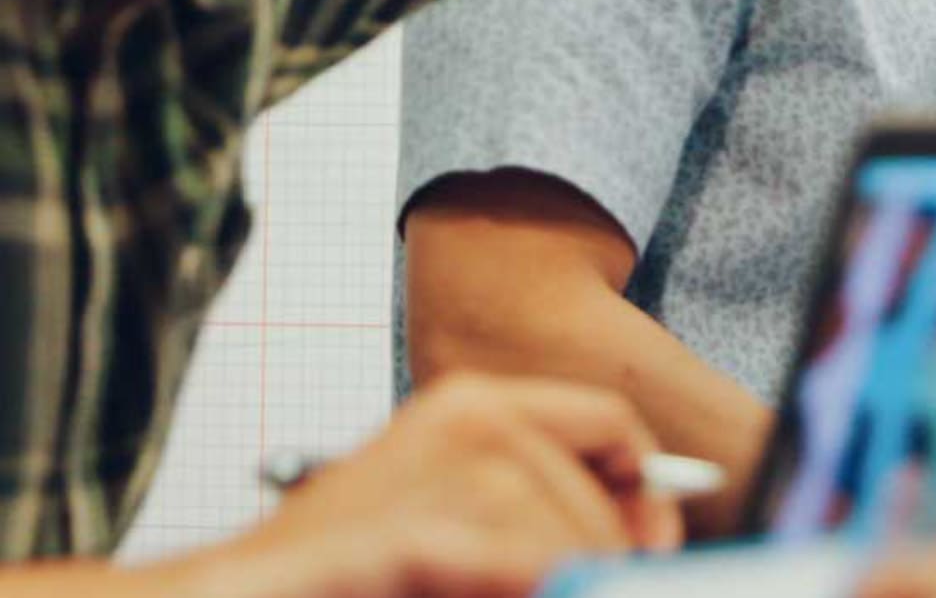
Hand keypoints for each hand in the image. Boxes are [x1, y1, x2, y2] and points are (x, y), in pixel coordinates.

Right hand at [190, 375, 682, 597]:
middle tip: (613, 583)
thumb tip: (637, 542)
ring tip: (546, 588)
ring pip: (559, 529)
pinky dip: (531, 578)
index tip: (658, 542)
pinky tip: (535, 588)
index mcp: (474, 405)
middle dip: (610, 549)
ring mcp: (433, 470)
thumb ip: (533, 515)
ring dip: (567, 573)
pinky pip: (513, 559)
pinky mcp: (405, 534)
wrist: (227, 597)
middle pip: (594, 485)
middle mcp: (465, 418)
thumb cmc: (350, 569)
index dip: (648, 484)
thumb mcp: (458, 522)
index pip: (606, 421)